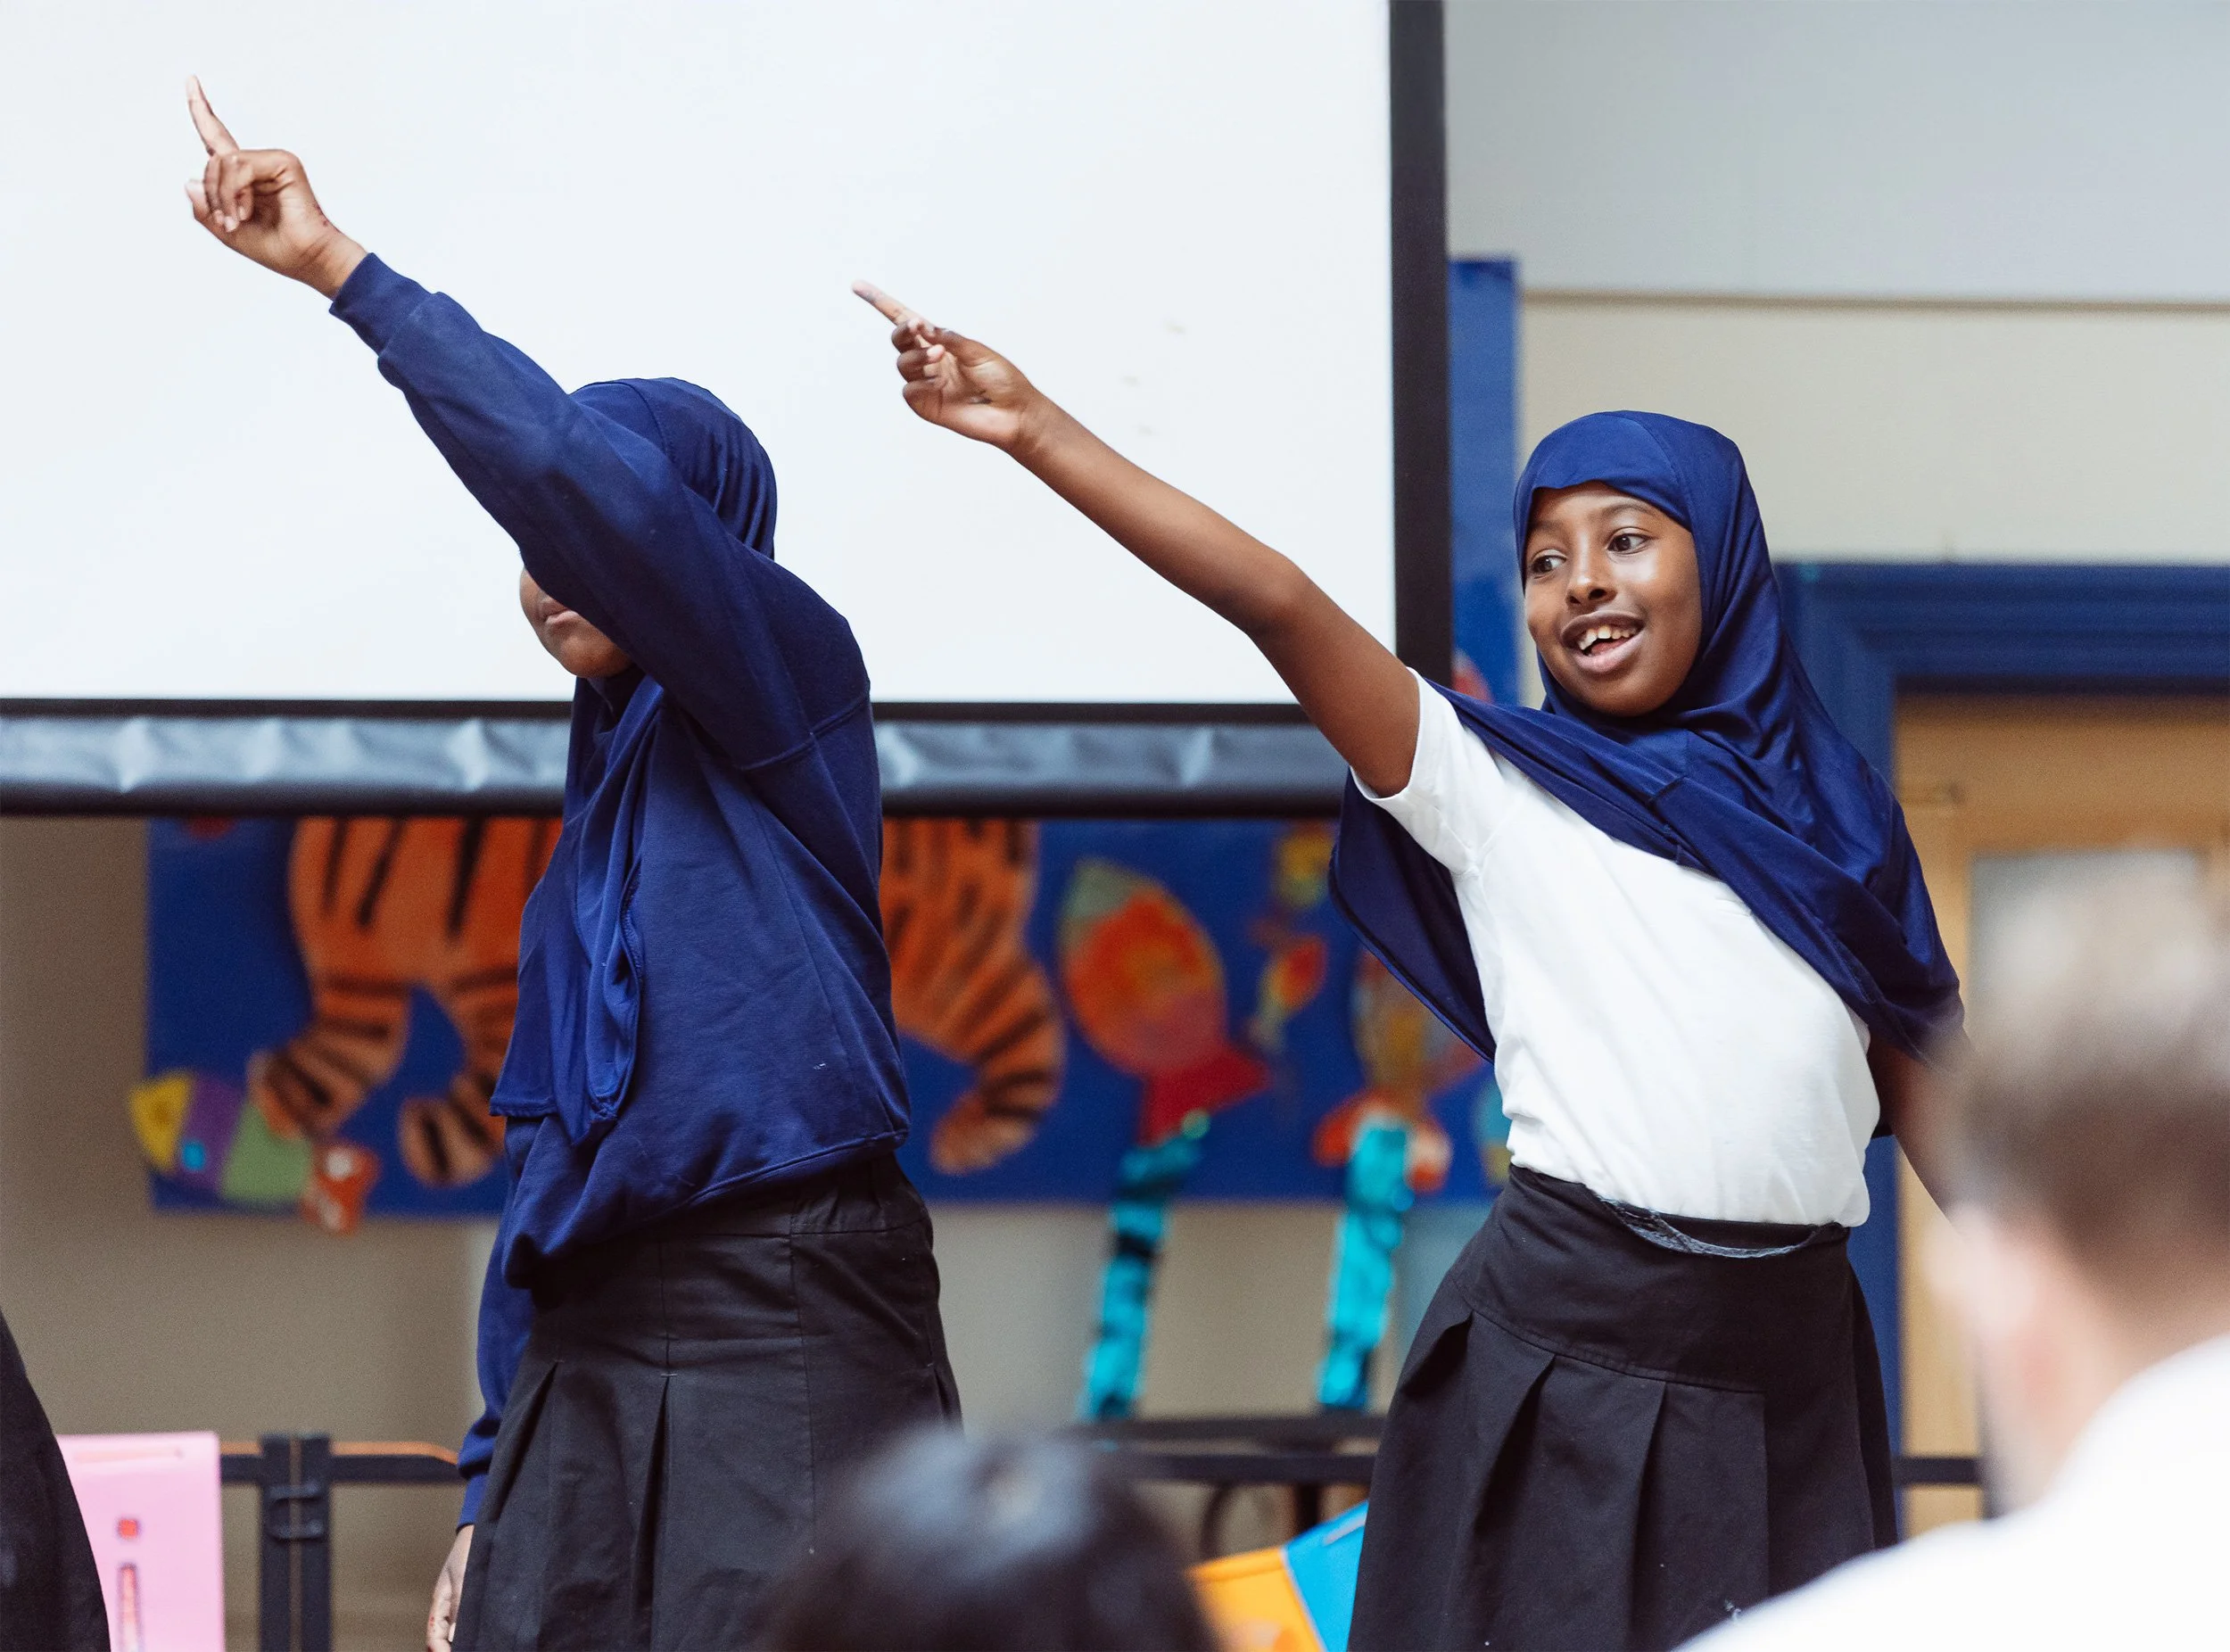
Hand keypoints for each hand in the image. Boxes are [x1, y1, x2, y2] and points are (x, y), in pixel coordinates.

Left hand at [184, 77, 364, 295]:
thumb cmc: (278, 249)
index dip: (201, 110)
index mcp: (245, 178)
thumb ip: (205, 211)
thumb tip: (189, 181)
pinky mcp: (284, 162)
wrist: (308, 259)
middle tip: (225, 223)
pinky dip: (235, 192)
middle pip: (213, 159)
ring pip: (223, 163)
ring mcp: (272, 161)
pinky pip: (240, 167)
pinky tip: (247, 211)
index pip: (217, 138)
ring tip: (237, 220)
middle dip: (211, 194)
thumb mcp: (228, 233)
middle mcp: (258, 165)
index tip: (191, 80)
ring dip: (222, 196)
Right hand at [426, 1524, 470, 1650]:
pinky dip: (471, 1629)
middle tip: (466, 1651)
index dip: (439, 1649)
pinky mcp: (473, 1597)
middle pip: (443, 1636)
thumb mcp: (462, 1576)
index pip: (433, 1634)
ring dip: (460, 1640)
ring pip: (455, 1630)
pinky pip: (468, 1620)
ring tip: (473, 1645)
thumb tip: (453, 1636)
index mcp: (440, 1601)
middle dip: (449, 1648)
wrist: (482, 1529)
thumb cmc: (468, 1548)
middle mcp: (449, 1605)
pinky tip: (480, 1634)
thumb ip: (458, 1605)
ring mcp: (460, 1602)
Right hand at [852, 283, 1039, 451]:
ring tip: (939, 357)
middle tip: (917, 327)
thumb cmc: (1003, 379)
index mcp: (941, 342)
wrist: (1015, 414)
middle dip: (902, 331)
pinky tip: (938, 385)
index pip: (905, 320)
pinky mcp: (927, 406)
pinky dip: (920, 384)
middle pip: (899, 340)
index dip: (881, 303)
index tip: (857, 286)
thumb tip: (923, 327)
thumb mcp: (978, 350)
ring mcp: (927, 384)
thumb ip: (949, 338)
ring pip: (903, 364)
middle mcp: (930, 361)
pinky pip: (909, 390)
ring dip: (916, 357)